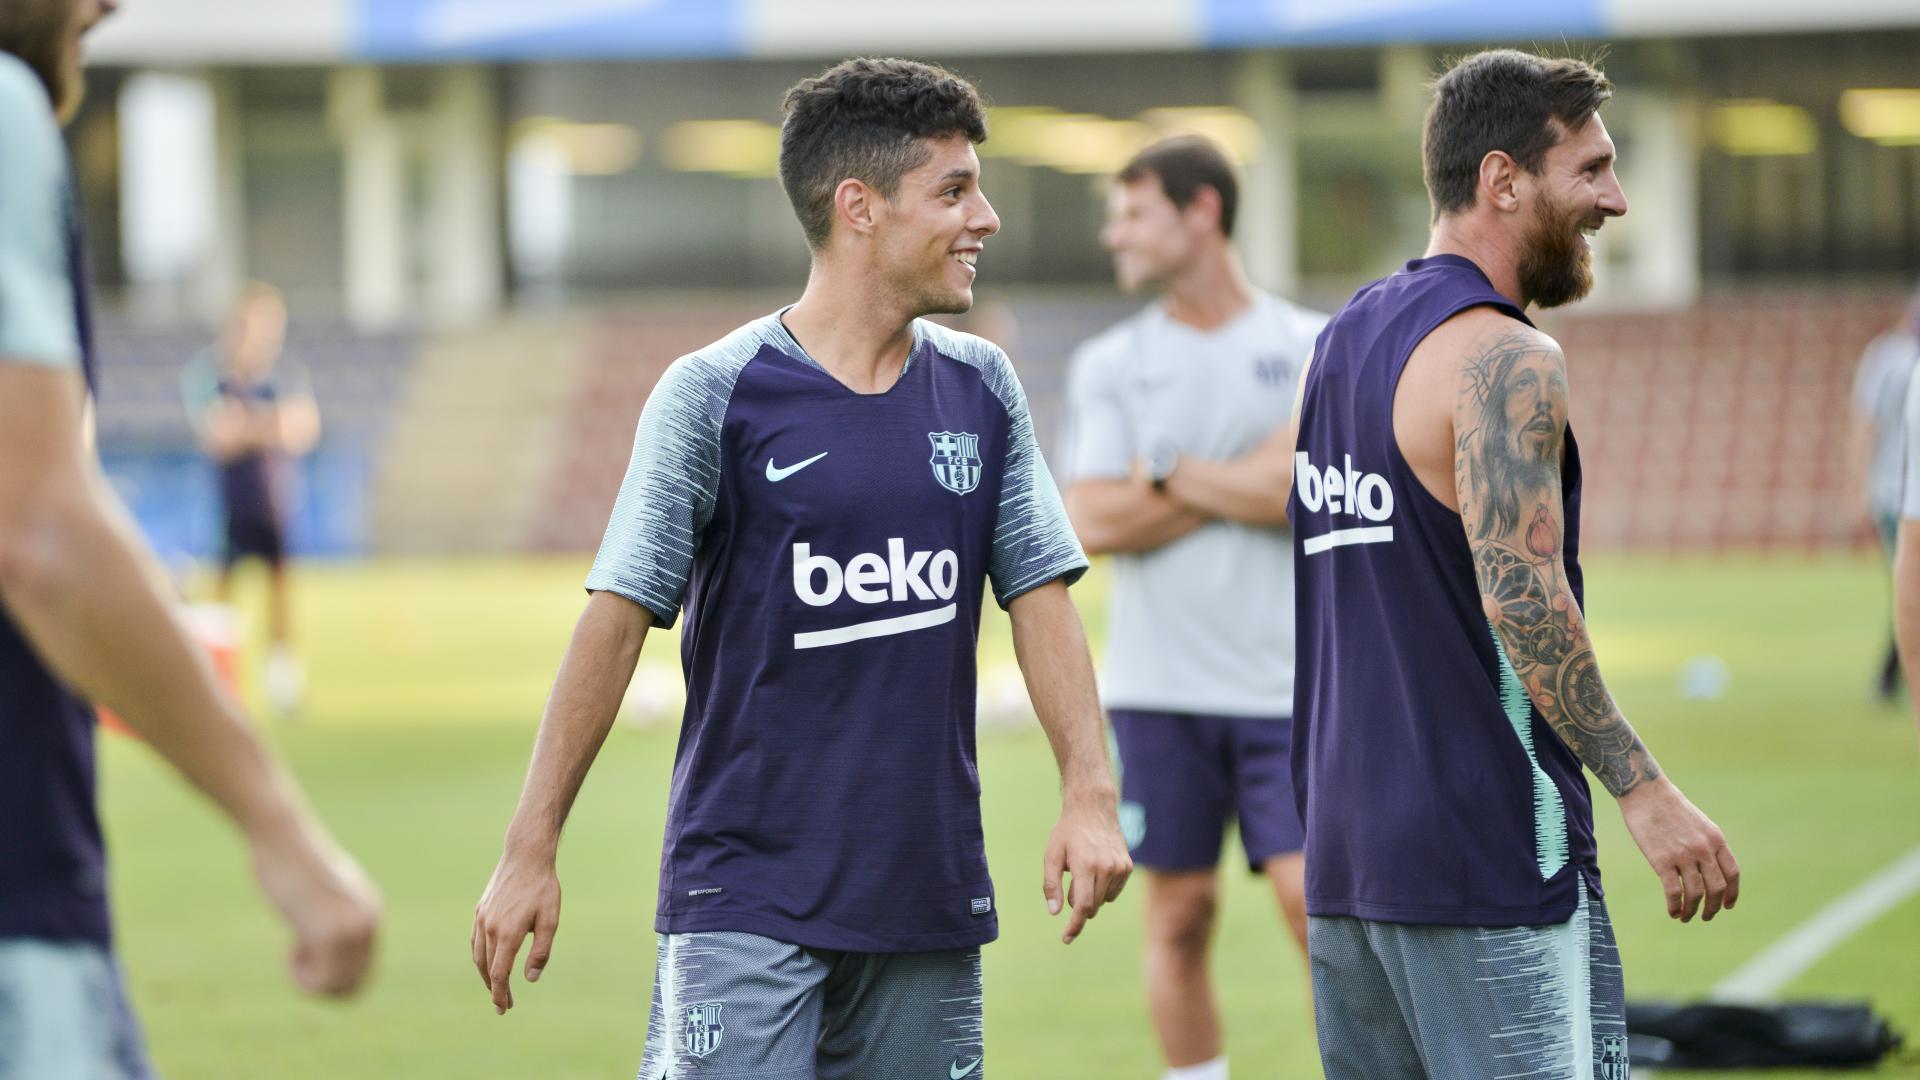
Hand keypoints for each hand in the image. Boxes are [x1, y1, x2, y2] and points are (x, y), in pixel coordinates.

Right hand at [249, 829, 381, 996]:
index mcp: (371, 912)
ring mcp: (351, 929)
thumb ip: (333, 909)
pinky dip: (301, 978)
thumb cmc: (292, 859)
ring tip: (295, 950)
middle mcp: (368, 922)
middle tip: (299, 957)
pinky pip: (321, 982)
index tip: (308, 954)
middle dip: (322, 984)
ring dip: (310, 982)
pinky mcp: (329, 933)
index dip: (333, 975)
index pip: (366, 971)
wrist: (282, 837)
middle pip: (355, 985)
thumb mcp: (322, 886)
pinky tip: (291, 947)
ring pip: (339, 987)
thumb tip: (328, 936)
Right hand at [471, 847, 561, 1013]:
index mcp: (508, 933)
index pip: (499, 973)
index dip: (501, 994)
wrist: (526, 856)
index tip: (504, 1008)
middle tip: (504, 1004)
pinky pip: (475, 940)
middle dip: (495, 989)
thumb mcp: (550, 920)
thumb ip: (541, 951)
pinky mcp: (480, 910)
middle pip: (487, 968)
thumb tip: (531, 978)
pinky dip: (479, 956)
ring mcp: (482, 918)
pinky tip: (487, 961)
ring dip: (485, 974)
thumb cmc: (543, 888)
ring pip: (478, 955)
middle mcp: (489, 928)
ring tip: (496, 987)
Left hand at [1042, 789, 1132, 943]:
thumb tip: (1055, 913)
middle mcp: (1106, 867)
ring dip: (1090, 896)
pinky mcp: (1128, 866)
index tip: (1066, 938)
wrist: (1093, 808)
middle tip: (1070, 884)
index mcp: (1085, 865)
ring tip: (1083, 871)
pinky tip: (1097, 870)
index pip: (1082, 905)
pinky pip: (1113, 892)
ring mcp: (1120, 867)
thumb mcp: (1052, 855)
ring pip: (1103, 900)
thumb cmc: (1068, 832)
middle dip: (1078, 904)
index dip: (1074, 925)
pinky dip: (1102, 889)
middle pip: (1092, 905)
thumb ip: (1051, 885)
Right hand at [1618, 776, 1739, 922]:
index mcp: (1716, 839)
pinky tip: (1672, 912)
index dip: (1732, 894)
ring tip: (1686, 917)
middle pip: (1716, 888)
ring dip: (1693, 911)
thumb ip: (1707, 845)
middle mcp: (1703, 849)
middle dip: (1713, 907)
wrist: (1646, 792)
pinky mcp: (1661, 860)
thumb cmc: (1669, 807)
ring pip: (1696, 893)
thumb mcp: (1699, 823)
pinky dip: (1675, 906)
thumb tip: (1708, 870)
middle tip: (1706, 916)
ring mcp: (1683, 855)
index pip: (1732, 874)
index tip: (1727, 906)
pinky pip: (1674, 891)